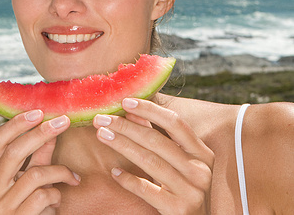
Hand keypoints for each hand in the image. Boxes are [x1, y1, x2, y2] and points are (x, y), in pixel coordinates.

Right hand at [0, 110, 79, 213]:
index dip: (16, 123)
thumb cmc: (26, 207)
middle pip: (14, 152)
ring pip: (35, 175)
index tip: (39, 111)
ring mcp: (1, 208)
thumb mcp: (30, 179)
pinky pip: (43, 197)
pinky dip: (57, 196)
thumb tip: (53, 125)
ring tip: (71, 178)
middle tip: (65, 121)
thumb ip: (39, 156)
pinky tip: (57, 204)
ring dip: (59, 172)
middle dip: (41, 133)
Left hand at [93, 98, 213, 213]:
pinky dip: (129, 180)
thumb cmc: (183, 190)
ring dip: (122, 146)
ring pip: (150, 162)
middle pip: (157, 140)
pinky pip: (147, 190)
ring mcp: (191, 192)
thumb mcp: (177, 162)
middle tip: (102, 119)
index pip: (175, 123)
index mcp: (202, 153)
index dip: (150, 110)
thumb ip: (157, 135)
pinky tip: (114, 172)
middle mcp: (200, 170)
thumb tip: (131, 110)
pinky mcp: (178, 210)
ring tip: (103, 135)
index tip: (126, 101)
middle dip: (126, 127)